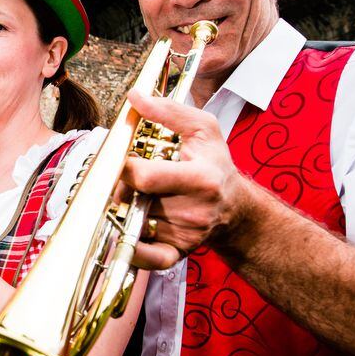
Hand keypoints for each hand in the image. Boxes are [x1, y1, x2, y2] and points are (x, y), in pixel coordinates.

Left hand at [120, 91, 250, 269]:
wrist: (234, 207)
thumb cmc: (216, 164)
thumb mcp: (203, 129)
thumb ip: (169, 112)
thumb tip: (136, 97)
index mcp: (201, 178)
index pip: (145, 177)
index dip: (123, 166)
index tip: (121, 157)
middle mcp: (194, 210)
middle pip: (134, 200)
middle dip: (120, 186)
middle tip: (124, 176)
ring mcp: (185, 234)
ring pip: (133, 221)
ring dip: (123, 208)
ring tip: (134, 194)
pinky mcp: (178, 251)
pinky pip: (148, 258)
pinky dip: (131, 249)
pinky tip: (123, 233)